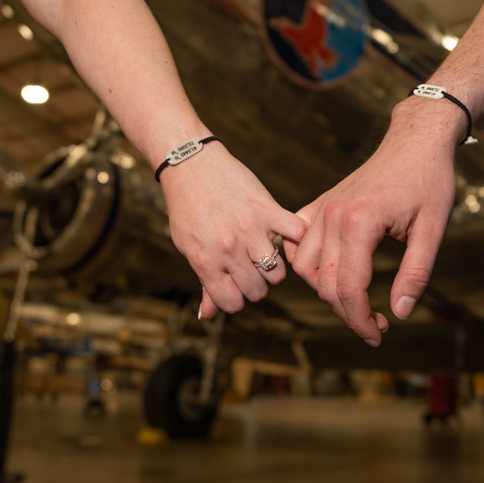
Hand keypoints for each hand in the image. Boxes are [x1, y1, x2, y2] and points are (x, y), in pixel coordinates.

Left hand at [159, 143, 306, 318]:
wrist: (191, 164)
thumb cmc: (187, 209)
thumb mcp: (188, 247)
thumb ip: (204, 282)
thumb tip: (205, 317)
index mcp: (206, 262)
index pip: (233, 303)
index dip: (236, 297)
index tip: (236, 284)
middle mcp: (228, 250)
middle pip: (258, 292)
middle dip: (256, 285)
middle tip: (251, 268)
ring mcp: (249, 230)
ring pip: (277, 274)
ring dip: (273, 267)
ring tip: (264, 252)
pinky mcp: (267, 209)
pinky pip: (295, 236)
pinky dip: (296, 239)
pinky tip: (284, 235)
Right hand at [287, 98, 460, 345]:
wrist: (416, 141)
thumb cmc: (430, 181)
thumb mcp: (433, 229)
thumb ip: (415, 273)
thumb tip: (399, 313)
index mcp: (360, 222)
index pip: (348, 288)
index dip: (361, 320)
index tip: (379, 335)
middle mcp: (333, 215)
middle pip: (325, 284)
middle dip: (348, 313)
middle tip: (376, 327)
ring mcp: (323, 208)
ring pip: (304, 266)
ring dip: (325, 291)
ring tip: (355, 302)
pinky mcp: (322, 203)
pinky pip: (298, 241)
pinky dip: (306, 262)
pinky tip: (330, 272)